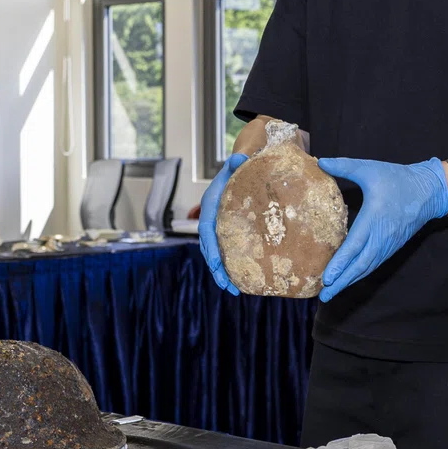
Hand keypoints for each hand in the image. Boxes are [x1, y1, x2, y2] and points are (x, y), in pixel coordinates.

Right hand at [198, 153, 248, 293]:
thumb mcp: (235, 166)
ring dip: (222, 274)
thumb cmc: (236, 170)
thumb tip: (240, 157)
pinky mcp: (225, 234)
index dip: (211, 251)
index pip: (207, 232)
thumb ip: (236, 162)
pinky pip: (224, 254)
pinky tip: (240, 281)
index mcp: (210, 208)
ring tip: (233, 290)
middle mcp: (210, 220)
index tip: (218, 267)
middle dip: (217, 270)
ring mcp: (217, 229)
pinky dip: (229, 268)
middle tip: (228, 287)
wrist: (236, 172)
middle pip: (209, 250)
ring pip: (215, 255)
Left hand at [316, 157, 447, 300]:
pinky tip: (350, 279)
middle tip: (324, 296)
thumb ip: (344, 166)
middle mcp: (381, 236)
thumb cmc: (398, 179)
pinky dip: (361, 274)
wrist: (429, 190)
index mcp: (374, 218)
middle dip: (342, 281)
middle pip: (360, 265)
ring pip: (368, 267)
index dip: (340, 264)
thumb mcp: (370, 168)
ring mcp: (388, 244)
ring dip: (350, 281)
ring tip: (333, 293)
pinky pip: (375, 263)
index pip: (354, 246)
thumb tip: (321, 162)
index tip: (327, 278)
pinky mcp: (393, 246)